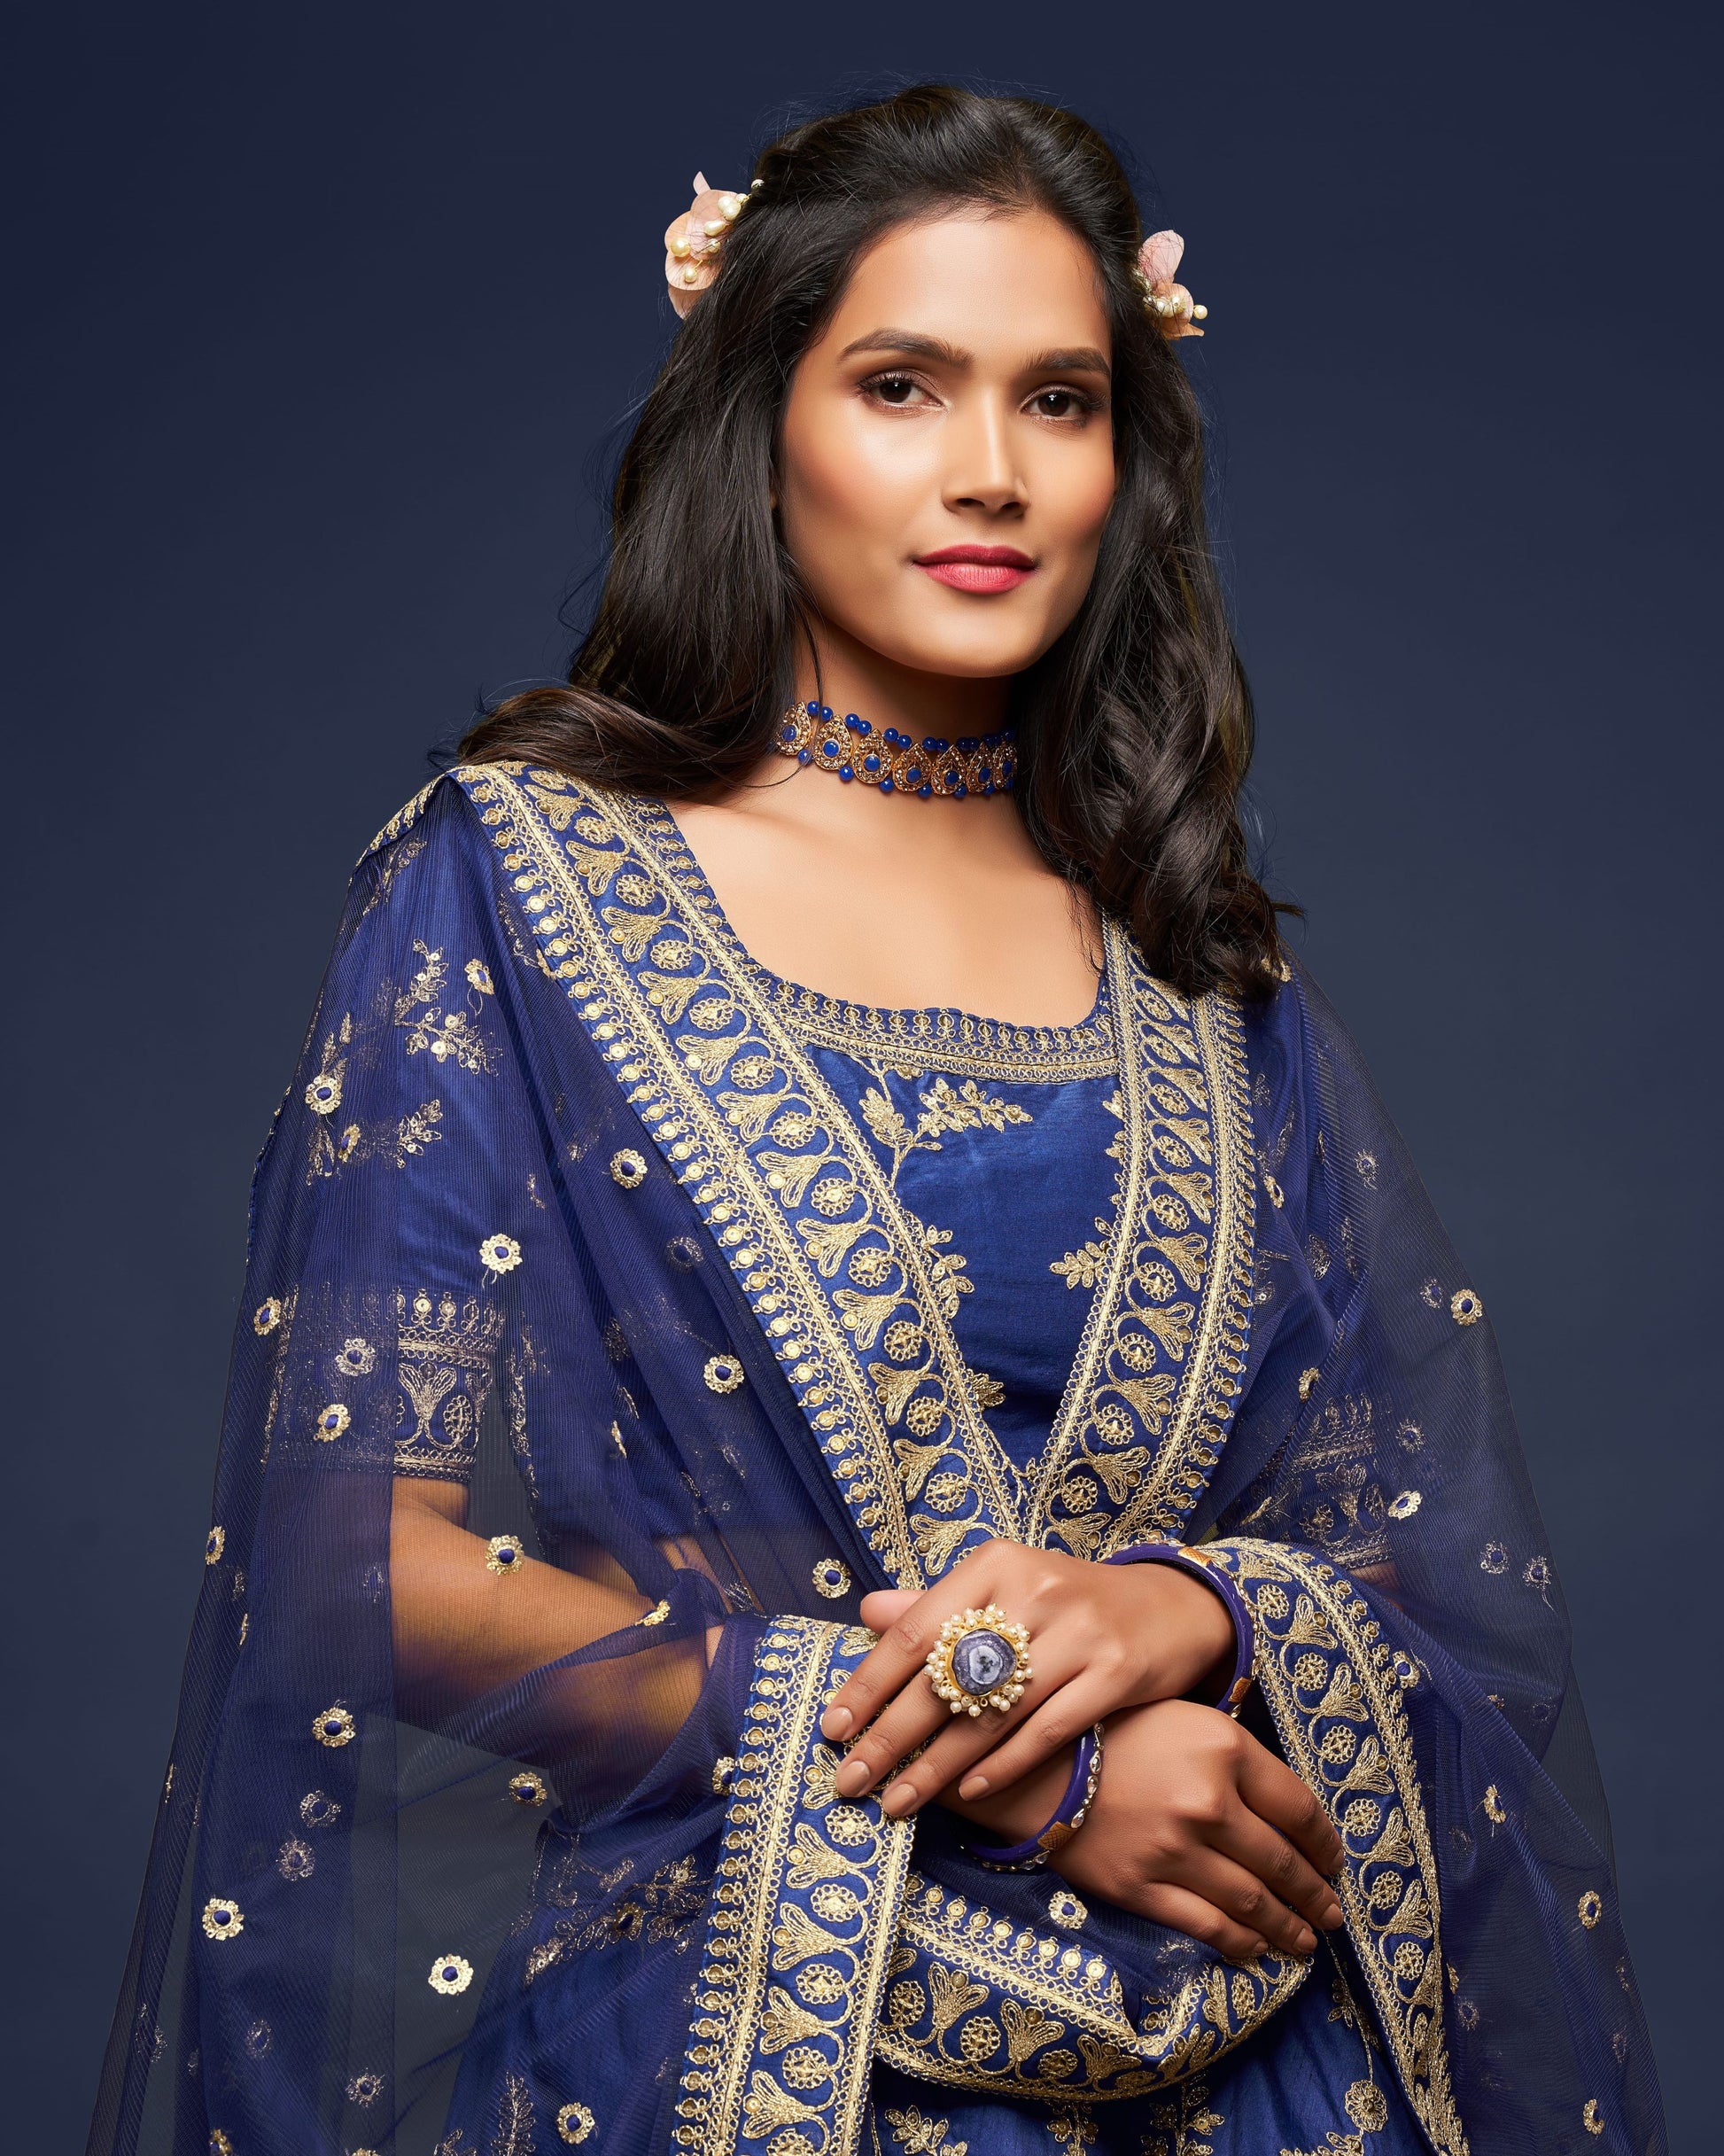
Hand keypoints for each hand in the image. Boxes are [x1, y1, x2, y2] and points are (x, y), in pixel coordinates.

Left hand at [819, 1538, 1235, 1816]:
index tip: (831, 1729)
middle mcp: (1032, 1591)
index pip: (914, 1630)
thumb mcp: (1005, 1588)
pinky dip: (1002, 1767)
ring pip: (990, 1714)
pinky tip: (969, 1794)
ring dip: (937, 1767)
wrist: (1169, 1608)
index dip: (869, 1684)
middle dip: (890, 1737)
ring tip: (897, 1802)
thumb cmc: (1068, 1604)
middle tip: (850, 1782)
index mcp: (993, 1565)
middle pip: (944, 1678)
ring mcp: (1078, 1632)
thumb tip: (867, 1611)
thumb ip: (940, 1606)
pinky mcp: (1115, 1673)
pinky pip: (1045, 1732)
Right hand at [959, 1699, 1345, 1960]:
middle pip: (1282, 1861)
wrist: (1035, 1763)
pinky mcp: (1143, 1887)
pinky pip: (1206, 1925)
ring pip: (1252, 1901)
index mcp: (1225, 1749)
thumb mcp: (1184, 1717)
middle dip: (1315, 1894)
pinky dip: (1239, 1943)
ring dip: (1288, 1926)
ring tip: (1307, 1941)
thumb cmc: (1114, 1731)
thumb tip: (1282, 1805)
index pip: (1299, 1807)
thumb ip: (1234, 1756)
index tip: (1334, 1861)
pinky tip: (1256, 1949)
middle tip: (1332, 1913)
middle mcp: (1208, 1801)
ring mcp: (1176, 1849)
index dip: (1325, 1843)